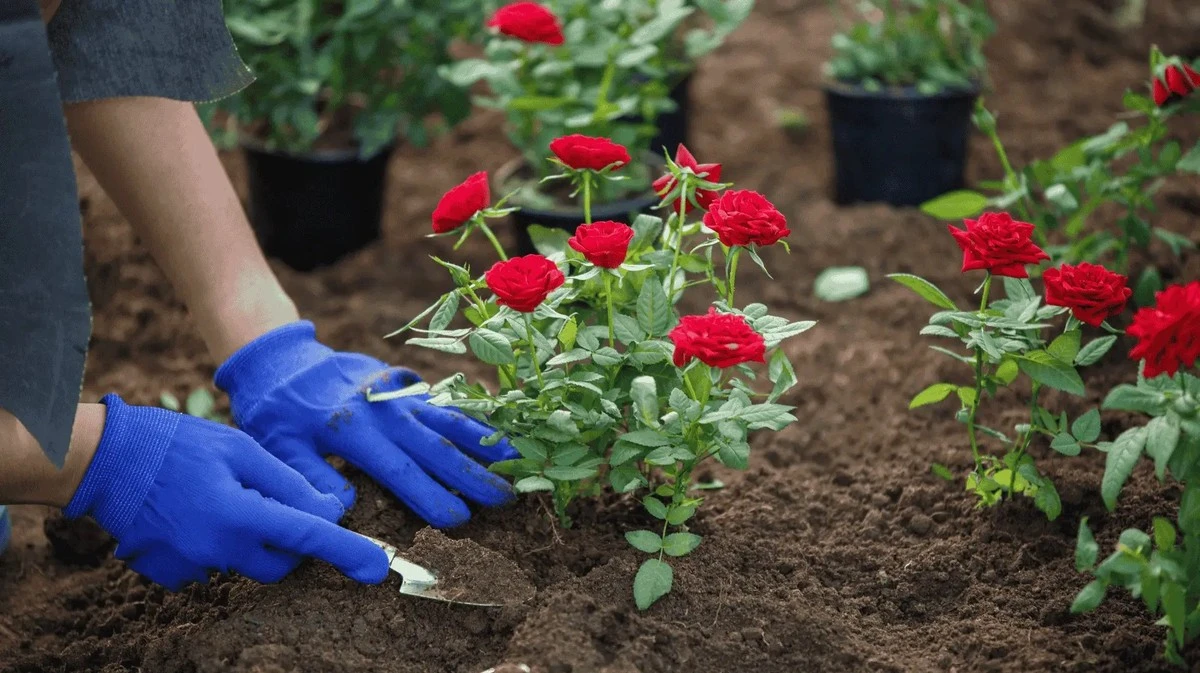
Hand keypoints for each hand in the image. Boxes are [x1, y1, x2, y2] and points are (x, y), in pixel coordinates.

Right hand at [65, 394, 388, 589]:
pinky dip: (215, 544)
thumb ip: (286, 482)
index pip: (308, 538)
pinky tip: (195, 513)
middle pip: (280, 564)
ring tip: (220, 496)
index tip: (377, 568)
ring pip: (245, 564)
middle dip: (291, 542)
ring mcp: (190, 567)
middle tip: (272, 503)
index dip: (347, 551)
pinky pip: (211, 567)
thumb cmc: (176, 443)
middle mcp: (217, 549)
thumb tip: (329, 510)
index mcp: (239, 513)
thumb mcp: (239, 448)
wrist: (104, 460)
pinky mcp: (170, 574)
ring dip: (249, 538)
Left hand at [214, 321, 516, 527]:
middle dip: (473, 475)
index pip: (400, 470)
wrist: (283, 359)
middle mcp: (384, 410)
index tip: (458, 520)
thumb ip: (308, 476)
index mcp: (353, 430)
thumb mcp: (278, 446)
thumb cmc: (277, 411)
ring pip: (447, 420)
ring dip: (483, 441)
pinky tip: (494, 429)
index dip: (430, 496)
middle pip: (436, 447)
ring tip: (515, 457)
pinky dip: (471, 416)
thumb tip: (342, 508)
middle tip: (506, 498)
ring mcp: (398, 395)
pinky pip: (443, 402)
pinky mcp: (404, 385)